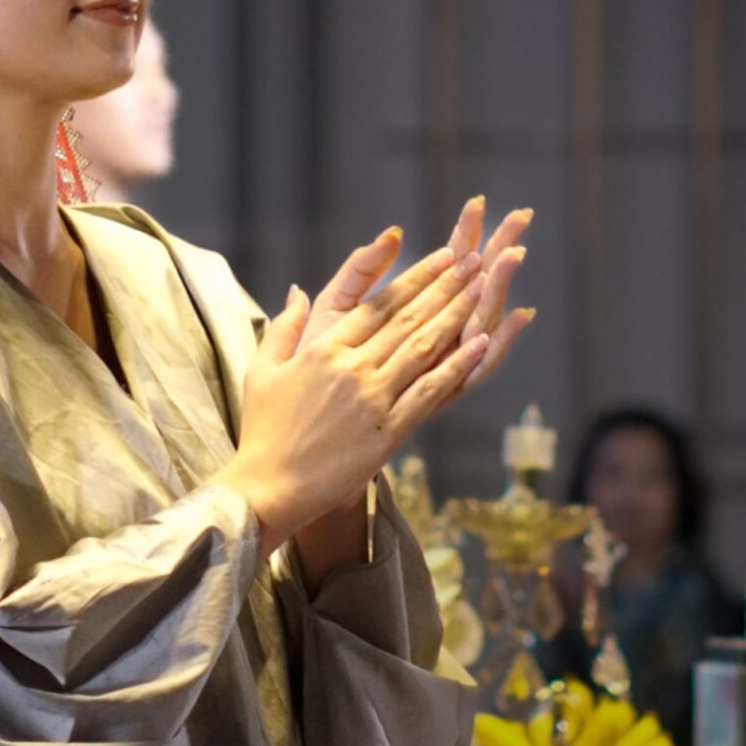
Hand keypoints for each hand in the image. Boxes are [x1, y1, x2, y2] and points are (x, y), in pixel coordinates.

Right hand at [219, 197, 534, 553]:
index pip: (378, 304)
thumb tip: (297, 291)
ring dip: (457, 314)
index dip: (415, 278)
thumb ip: (283, 327)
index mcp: (324, 349)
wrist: (269, 487)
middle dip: (445, 286)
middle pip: (408, 318)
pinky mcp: (389, 430)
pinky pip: (429, 391)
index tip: (442, 258)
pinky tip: (480, 344)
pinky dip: (456, 366)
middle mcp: (352, 367)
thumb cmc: (262, 431)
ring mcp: (373, 398)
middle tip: (475, 260)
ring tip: (483, 287)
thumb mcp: (262, 371)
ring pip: (424, 347)